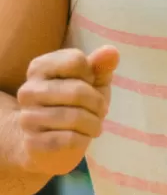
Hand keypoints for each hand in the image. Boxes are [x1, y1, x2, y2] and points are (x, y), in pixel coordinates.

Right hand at [16, 45, 119, 175]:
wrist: (53, 142)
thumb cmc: (78, 103)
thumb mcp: (93, 80)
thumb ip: (102, 65)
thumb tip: (111, 51)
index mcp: (40, 67)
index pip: (76, 61)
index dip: (91, 74)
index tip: (89, 84)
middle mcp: (28, 91)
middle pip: (77, 91)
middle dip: (97, 102)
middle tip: (101, 110)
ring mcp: (27, 118)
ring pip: (74, 117)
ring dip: (94, 123)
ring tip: (95, 125)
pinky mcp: (32, 143)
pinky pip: (69, 139)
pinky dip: (84, 138)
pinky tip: (83, 138)